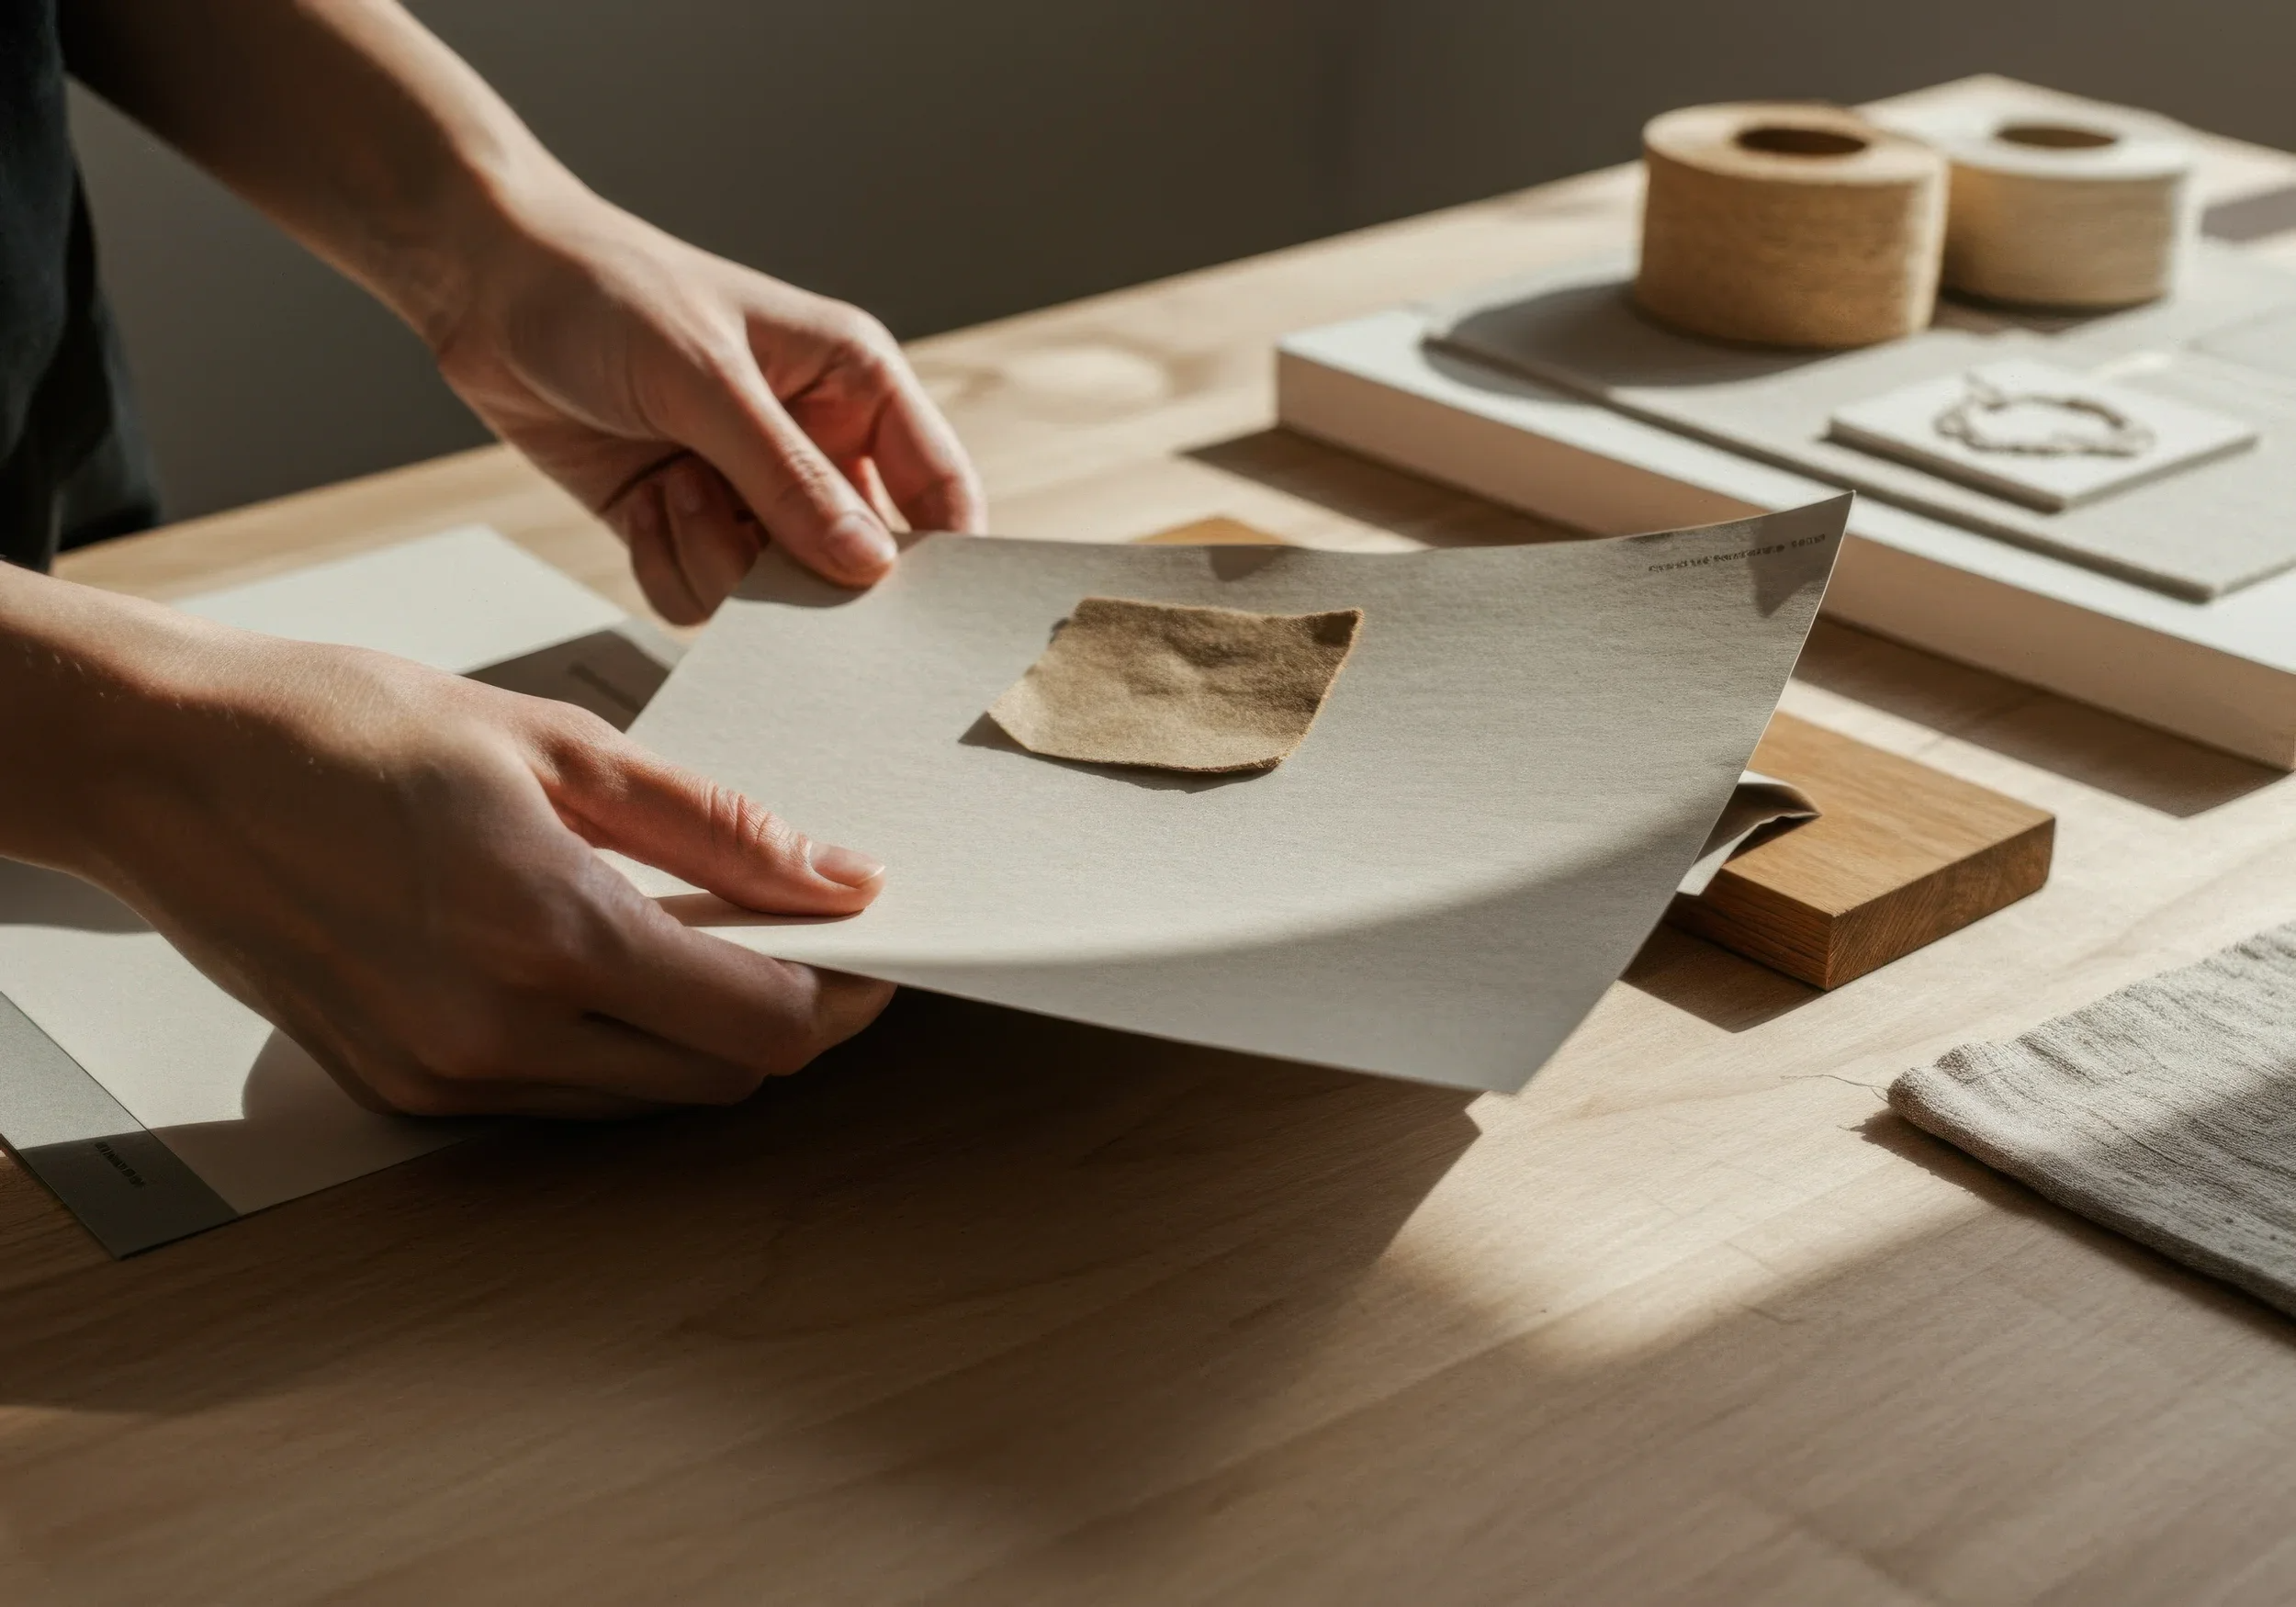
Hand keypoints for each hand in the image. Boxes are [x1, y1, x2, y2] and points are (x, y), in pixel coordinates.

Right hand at [21, 590, 893, 1117]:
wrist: (168, 764)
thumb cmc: (341, 725)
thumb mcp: (557, 743)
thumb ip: (717, 825)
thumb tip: (839, 876)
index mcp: (547, 934)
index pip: (761, 1022)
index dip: (844, 995)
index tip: (876, 948)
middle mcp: (497, 1033)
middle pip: (718, 1078)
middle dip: (786, 1020)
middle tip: (806, 939)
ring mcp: (443, 1077)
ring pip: (644, 1099)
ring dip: (703, 1037)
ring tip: (707, 936)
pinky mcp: (404, 1091)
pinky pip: (563, 1098)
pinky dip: (618, 1047)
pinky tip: (613, 963)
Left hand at [431, 191, 987, 622]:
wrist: (484, 287)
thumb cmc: (605, 294)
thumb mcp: (705, 378)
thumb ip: (789, 478)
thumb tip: (870, 568)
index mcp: (855, 387)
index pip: (942, 490)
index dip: (948, 561)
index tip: (924, 621)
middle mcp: (815, 446)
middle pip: (858, 563)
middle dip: (806, 576)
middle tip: (761, 556)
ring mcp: (749, 491)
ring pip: (776, 594)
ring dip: (719, 560)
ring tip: (674, 488)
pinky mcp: (685, 523)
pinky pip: (703, 596)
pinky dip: (670, 565)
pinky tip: (642, 504)